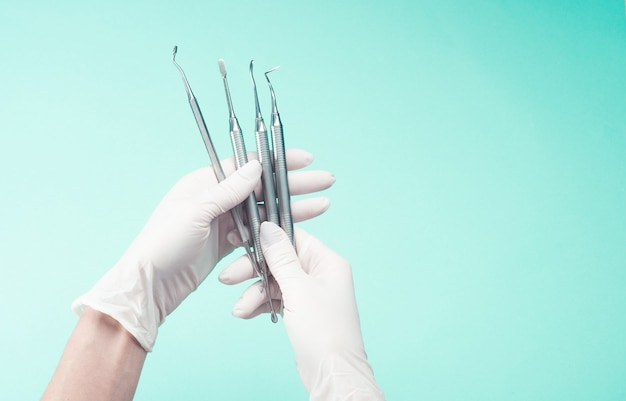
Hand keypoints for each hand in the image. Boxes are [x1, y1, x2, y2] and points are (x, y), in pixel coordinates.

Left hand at [72, 149, 334, 350]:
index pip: (248, 165)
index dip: (278, 162)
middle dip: (295, 185)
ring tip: (323, 205)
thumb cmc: (163, 245)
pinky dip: (277, 230)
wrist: (150, 286)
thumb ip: (227, 191)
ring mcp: (223, 222)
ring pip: (265, 211)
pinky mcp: (228, 244)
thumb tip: (256, 167)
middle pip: (263, 188)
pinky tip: (298, 228)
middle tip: (325, 181)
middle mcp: (216, 198)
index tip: (306, 160)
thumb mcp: (194, 213)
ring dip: (292, 208)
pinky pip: (259, 233)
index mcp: (205, 182)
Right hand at [220, 223, 384, 399]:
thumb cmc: (324, 331)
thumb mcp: (298, 289)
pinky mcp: (301, 310)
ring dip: (254, 293)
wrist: (332, 373)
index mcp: (327, 262)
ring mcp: (310, 293)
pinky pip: (276, 299)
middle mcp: (320, 274)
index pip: (294, 237)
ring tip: (239, 309)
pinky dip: (261, 305)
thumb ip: (280, 257)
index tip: (242, 239)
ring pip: (274, 282)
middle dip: (253, 269)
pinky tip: (246, 313)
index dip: (267, 237)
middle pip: (280, 260)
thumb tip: (268, 227)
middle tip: (229, 277)